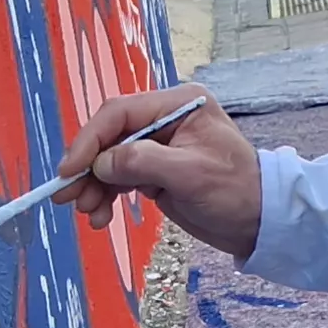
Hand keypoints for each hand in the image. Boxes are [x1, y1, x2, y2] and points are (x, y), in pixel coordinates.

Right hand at [64, 86, 263, 257]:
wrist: (260, 222)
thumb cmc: (236, 191)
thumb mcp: (191, 175)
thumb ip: (143, 163)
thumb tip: (100, 164)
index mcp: (178, 105)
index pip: (120, 113)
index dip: (89, 140)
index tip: (69, 170)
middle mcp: (164, 119)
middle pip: (109, 136)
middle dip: (86, 167)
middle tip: (66, 197)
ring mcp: (158, 145)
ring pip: (109, 160)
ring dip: (93, 186)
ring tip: (88, 214)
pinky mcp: (154, 170)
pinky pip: (118, 178)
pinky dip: (105, 196)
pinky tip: (99, 217)